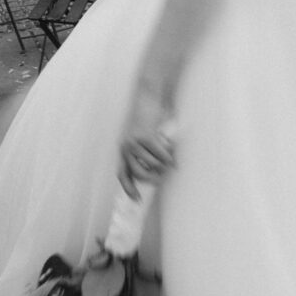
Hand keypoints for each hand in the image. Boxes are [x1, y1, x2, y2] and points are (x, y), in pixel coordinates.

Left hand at [118, 81, 175, 199]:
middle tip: (162, 178)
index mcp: (123, 148)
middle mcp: (125, 147)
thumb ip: (148, 151)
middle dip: (151, 179)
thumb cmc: (148, 115)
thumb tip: (161, 170)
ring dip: (163, 164)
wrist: (146, 95)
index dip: (129, 188)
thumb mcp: (144, 136)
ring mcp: (134, 142)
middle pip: (137, 173)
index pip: (122, 173)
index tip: (137, 200)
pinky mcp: (145, 136)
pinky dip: (168, 157)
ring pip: (151, 164)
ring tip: (169, 158)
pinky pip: (160, 154)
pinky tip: (173, 156)